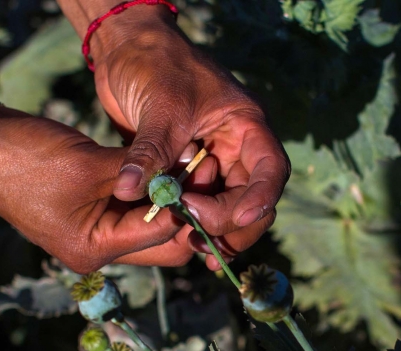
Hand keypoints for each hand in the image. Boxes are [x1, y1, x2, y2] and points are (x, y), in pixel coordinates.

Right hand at [0, 105, 189, 272]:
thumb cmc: (29, 159)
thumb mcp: (90, 165)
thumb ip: (139, 172)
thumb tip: (183, 168)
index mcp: (94, 248)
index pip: (161, 235)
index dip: (187, 204)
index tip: (205, 168)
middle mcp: (99, 249)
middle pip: (162, 241)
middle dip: (185, 207)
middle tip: (202, 169)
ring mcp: (96, 232)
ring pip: (149, 223)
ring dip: (169, 196)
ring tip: (189, 161)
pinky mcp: (94, 212)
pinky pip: (133, 208)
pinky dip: (150, 189)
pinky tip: (166, 163)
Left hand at [87, 8, 290, 269]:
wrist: (130, 51)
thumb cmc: (155, 64)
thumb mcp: (161, 105)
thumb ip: (150, 151)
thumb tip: (130, 191)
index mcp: (244, 124)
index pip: (270, 166)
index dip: (262, 197)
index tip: (240, 219)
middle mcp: (235, 146)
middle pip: (251, 195)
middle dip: (231, 222)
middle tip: (201, 239)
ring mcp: (212, 159)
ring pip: (225, 204)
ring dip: (213, 228)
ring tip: (193, 249)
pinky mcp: (186, 169)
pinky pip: (196, 200)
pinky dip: (189, 220)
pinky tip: (179, 238)